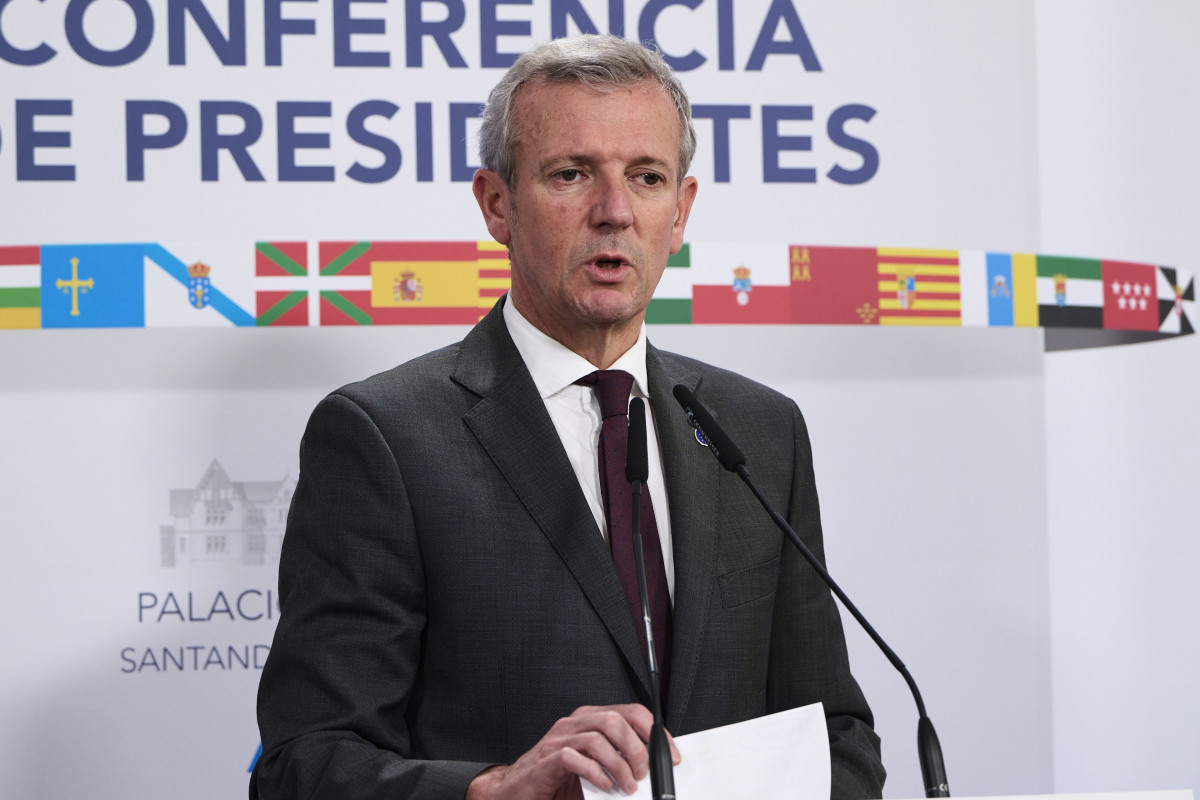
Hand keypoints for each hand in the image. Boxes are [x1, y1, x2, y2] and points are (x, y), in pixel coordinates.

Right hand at [465, 704, 680, 799]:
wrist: (513, 793)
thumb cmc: (554, 783)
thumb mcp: (593, 771)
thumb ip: (616, 765)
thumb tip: (650, 774)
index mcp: (589, 722)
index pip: (629, 712)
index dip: (654, 731)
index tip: (670, 755)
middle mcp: (574, 725)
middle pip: (615, 720)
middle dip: (637, 749)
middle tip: (644, 774)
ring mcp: (558, 740)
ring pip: (598, 737)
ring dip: (619, 765)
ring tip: (627, 786)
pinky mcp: (547, 760)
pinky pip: (575, 758)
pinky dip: (595, 773)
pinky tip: (603, 786)